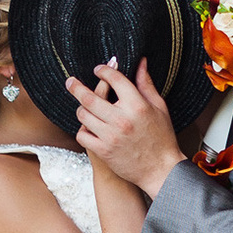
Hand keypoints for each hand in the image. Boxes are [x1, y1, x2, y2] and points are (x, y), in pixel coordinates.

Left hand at [68, 60, 182, 197]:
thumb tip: (140, 62)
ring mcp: (110, 136)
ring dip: (81, 109)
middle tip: (70, 81)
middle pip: (90, 97)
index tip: (98, 69)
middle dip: (77, 87)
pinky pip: (82, 135)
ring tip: (84, 107)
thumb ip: (146, 84)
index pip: (115, 80)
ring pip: (83, 115)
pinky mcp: (103, 151)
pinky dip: (82, 129)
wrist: (161, 170)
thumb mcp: (159, 107)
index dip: (104, 71)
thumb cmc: (161, 137)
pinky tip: (88, 127)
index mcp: (138, 106)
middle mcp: (122, 119)